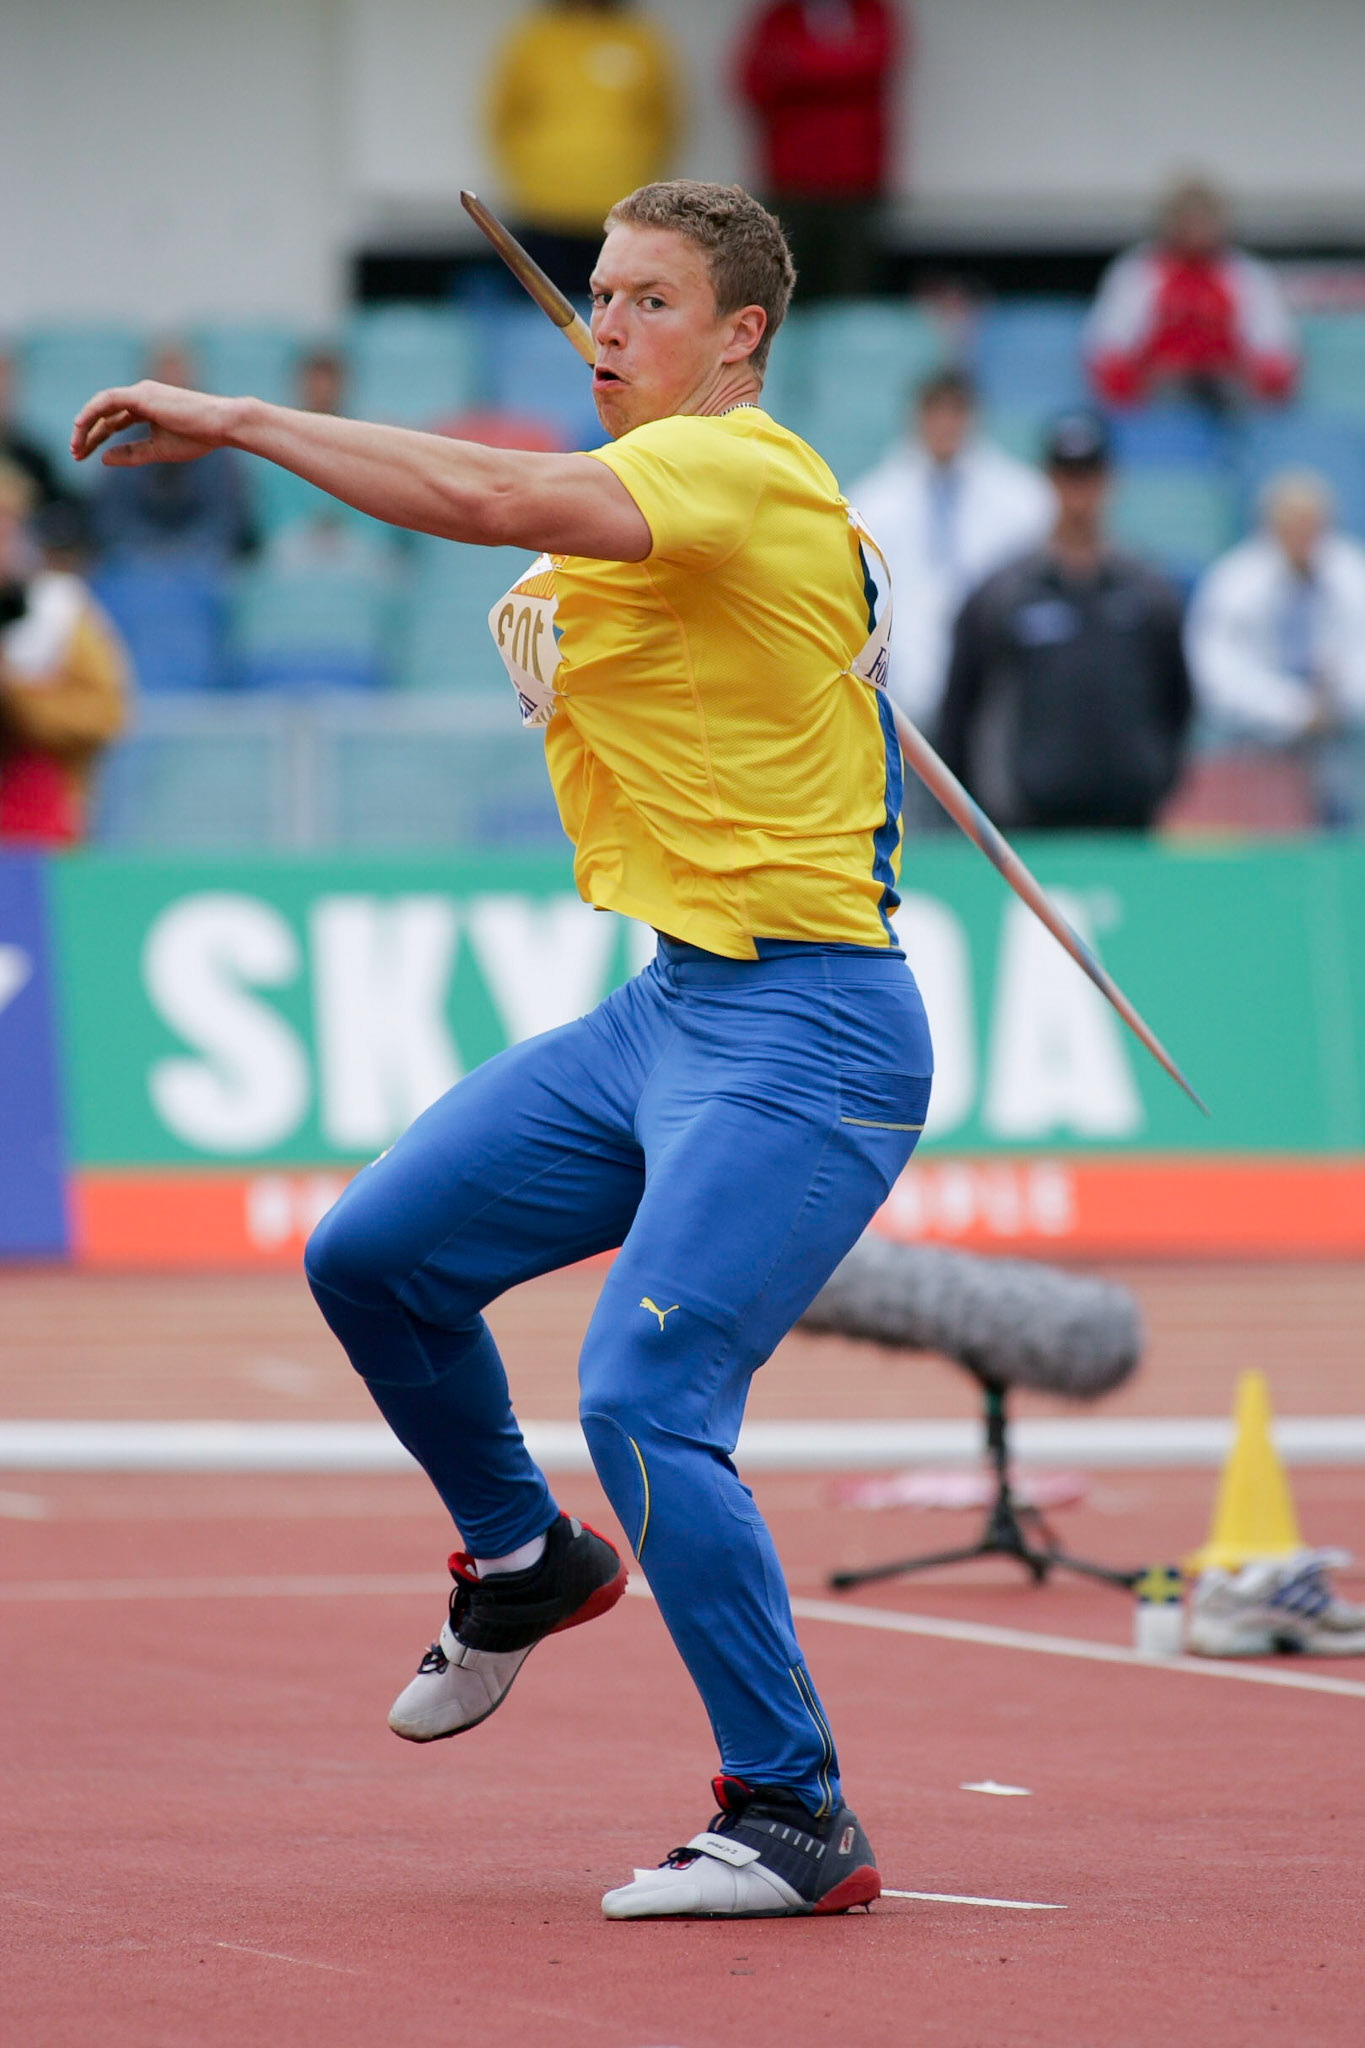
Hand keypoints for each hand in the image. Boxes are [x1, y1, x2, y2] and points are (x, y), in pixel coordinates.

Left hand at [70, 380, 236, 466]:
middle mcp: (140, 396)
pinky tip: (80, 427)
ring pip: (101, 405)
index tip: (84, 456)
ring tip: (75, 445)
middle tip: (74, 453)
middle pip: (103, 414)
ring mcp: (140, 393)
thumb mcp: (158, 450)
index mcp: (146, 407)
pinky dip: (91, 413)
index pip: (113, 421)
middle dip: (87, 434)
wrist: (221, 425)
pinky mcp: (141, 395)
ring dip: (85, 425)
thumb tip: (104, 459)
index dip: (96, 438)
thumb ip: (131, 453)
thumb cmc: (198, 437)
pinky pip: (107, 401)